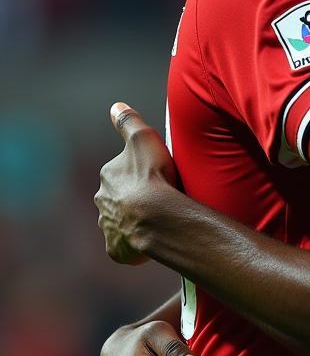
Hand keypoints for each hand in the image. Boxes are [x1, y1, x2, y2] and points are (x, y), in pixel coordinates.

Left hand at [95, 102, 176, 263]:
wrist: (156, 217)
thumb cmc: (152, 176)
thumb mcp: (143, 138)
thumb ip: (129, 121)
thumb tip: (116, 106)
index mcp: (108, 176)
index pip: (121, 172)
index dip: (138, 173)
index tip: (156, 175)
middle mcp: (102, 201)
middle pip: (118, 197)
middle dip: (133, 198)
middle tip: (160, 199)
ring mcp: (108, 227)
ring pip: (121, 222)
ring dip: (134, 221)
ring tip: (159, 221)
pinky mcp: (117, 250)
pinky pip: (125, 246)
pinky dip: (135, 244)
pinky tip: (152, 240)